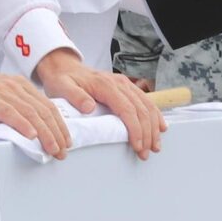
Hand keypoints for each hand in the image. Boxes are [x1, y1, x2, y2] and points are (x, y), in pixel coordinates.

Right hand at [0, 64, 71, 158]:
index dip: (60, 126)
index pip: (47, 107)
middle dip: (56, 133)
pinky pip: (7, 110)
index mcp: (20, 86)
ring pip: (29, 112)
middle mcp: (14, 85)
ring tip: (52, 148)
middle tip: (62, 152)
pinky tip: (30, 134)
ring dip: (44, 133)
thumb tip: (35, 130)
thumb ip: (16, 107)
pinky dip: (21, 123)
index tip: (66, 143)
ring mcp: (0, 90)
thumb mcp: (0, 97)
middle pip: (43, 111)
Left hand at [32, 49, 165, 158]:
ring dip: (153, 127)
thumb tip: (89, 107)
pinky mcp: (126, 88)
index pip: (127, 109)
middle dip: (146, 133)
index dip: (135, 129)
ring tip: (154, 146)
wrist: (65, 67)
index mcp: (106, 85)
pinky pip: (145, 101)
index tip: (137, 145)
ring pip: (147, 106)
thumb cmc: (63, 80)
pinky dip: (155, 115)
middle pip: (141, 110)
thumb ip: (75, 97)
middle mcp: (119, 83)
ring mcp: (125, 84)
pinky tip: (160, 128)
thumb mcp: (62, 87)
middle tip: (146, 153)